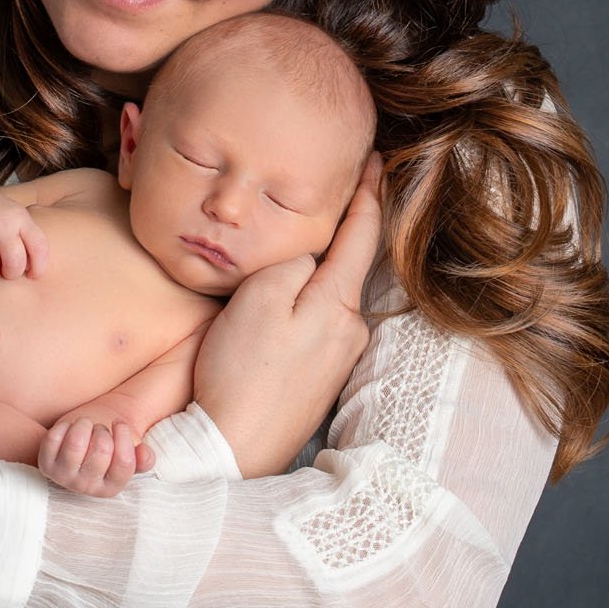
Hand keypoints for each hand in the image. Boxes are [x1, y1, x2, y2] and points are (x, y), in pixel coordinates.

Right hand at [0, 185, 48, 277]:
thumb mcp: (18, 220)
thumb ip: (30, 242)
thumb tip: (33, 273)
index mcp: (21, 219)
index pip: (39, 247)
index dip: (39, 267)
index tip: (32, 275)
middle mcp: (3, 223)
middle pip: (14, 263)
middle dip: (10, 273)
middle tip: (4, 267)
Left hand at [38, 414, 153, 496]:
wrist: (81, 443)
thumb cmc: (109, 444)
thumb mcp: (130, 452)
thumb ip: (143, 458)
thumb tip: (143, 454)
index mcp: (111, 488)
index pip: (124, 463)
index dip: (124, 436)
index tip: (119, 423)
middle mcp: (87, 488)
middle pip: (102, 450)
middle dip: (103, 430)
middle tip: (99, 429)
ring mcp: (64, 478)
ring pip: (76, 444)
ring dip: (83, 425)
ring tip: (86, 425)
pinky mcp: (46, 465)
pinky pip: (54, 439)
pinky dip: (63, 426)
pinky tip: (69, 428)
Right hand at [192, 153, 383, 476]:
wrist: (232, 448)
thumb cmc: (240, 373)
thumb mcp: (258, 298)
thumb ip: (290, 263)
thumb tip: (309, 254)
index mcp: (338, 304)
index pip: (361, 235)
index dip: (368, 192)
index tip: (375, 159)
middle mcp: (349, 331)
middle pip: (349, 265)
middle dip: (343, 229)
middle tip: (339, 186)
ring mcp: (336, 359)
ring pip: (330, 296)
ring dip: (318, 271)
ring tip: (300, 244)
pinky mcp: (318, 380)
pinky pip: (318, 324)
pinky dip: (307, 303)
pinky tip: (285, 304)